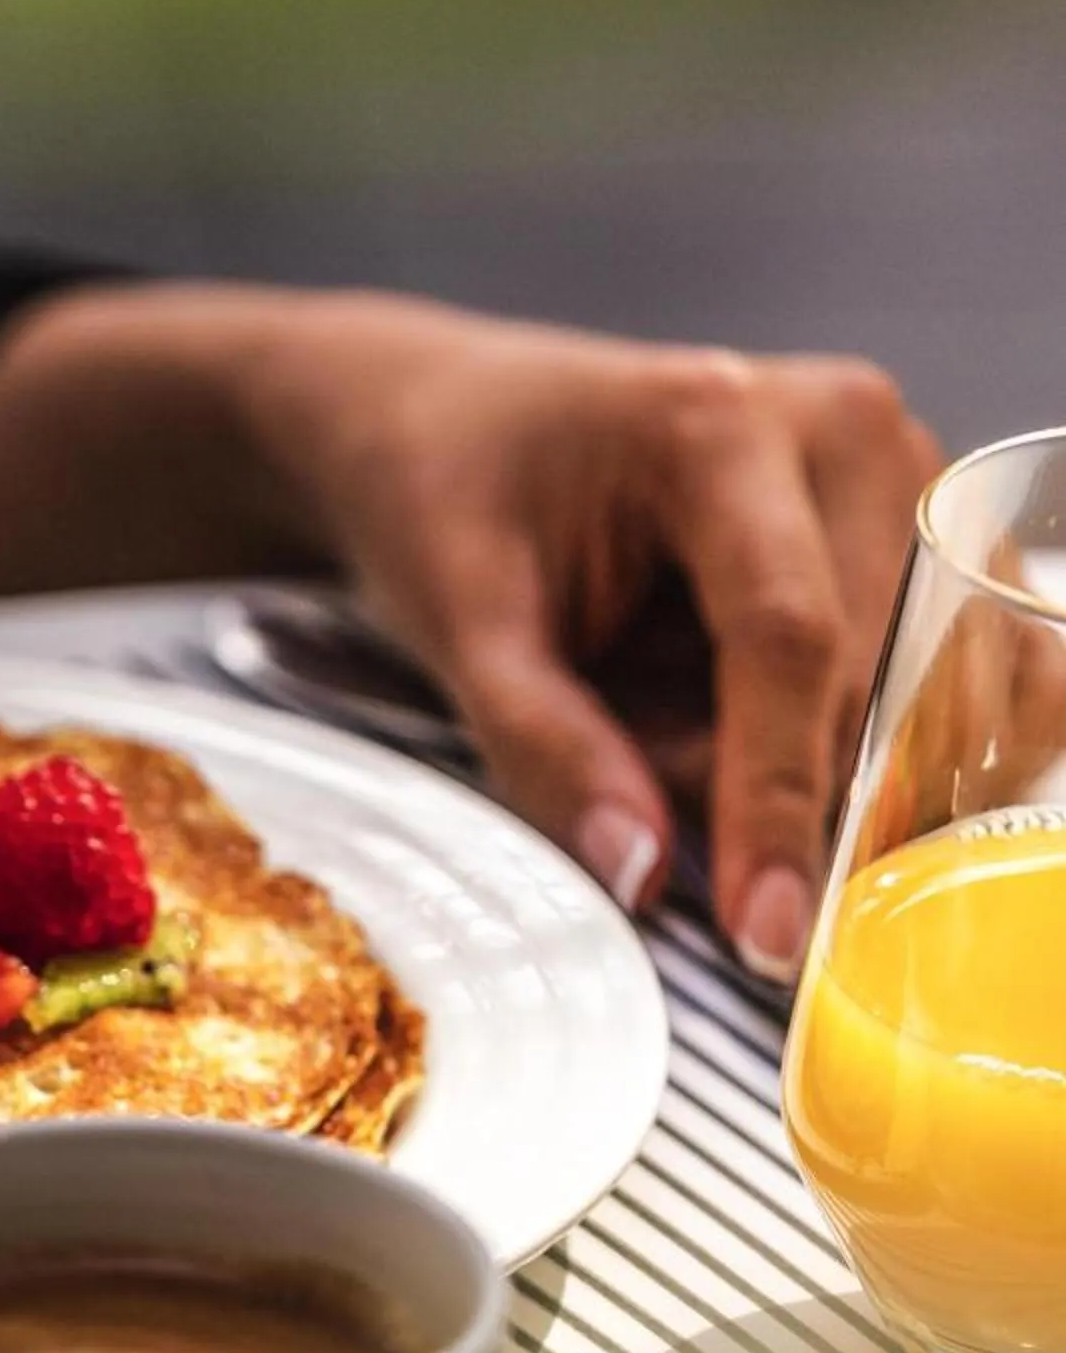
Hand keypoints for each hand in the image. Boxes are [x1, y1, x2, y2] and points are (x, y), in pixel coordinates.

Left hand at [251, 294, 940, 974]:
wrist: (436, 420)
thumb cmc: (438, 497)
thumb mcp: (457, 628)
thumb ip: (546, 749)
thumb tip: (643, 873)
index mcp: (719, 425)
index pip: (787, 644)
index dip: (776, 801)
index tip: (764, 933)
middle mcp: (838, 427)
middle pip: (859, 675)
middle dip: (754, 773)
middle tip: (628, 753)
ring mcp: (889, 465)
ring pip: (898, 685)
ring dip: (788, 747)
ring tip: (652, 693)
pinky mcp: (903, 516)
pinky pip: (916, 667)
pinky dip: (837, 728)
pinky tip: (724, 713)